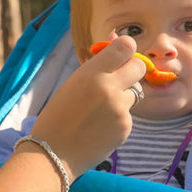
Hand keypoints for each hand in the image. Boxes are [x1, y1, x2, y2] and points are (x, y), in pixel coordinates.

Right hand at [30, 35, 145, 177]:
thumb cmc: (58, 116)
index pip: (126, 46)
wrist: (52, 153)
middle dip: (132, 70)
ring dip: (123, 97)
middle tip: (120, 78)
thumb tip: (116, 38)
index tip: (122, 56)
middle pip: (139, 67)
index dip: (126, 49)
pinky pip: (128, 115)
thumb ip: (97, 65)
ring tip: (99, 111)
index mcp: (92, 73)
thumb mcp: (73, 83)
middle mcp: (110, 88)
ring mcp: (120, 110)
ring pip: (135, 93)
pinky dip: (118, 119)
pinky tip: (98, 128)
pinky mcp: (125, 128)